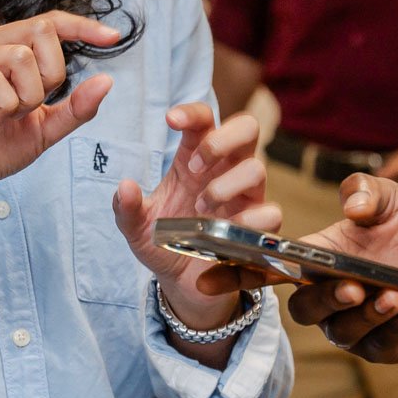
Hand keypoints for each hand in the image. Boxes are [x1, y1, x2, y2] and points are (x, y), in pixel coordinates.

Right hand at [0, 12, 118, 216]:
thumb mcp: (49, 127)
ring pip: (21, 56)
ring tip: (9, 115)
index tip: (114, 38)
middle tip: (30, 105)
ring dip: (28, 96)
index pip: (49, 20)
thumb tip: (107, 80)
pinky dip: (8, 104)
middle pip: (42, 31)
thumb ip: (77, 106)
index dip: (82, 26)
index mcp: (6, 45)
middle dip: (51, 74)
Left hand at [113, 106, 280, 330]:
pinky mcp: (259, 227)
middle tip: (194, 166)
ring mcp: (246, 196)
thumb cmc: (164, 242)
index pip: (204, 121)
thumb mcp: (137, 226)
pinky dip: (249, 220)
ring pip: (257, 168)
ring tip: (201, 207)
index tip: (171, 120)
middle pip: (247, 128)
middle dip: (223, 139)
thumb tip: (126, 187)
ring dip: (226, 186)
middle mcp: (226, 169)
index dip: (192, 113)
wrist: (181, 284)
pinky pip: (271, 213)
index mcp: (196, 158)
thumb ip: (127, 207)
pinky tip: (225, 231)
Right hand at [286, 174, 397, 362]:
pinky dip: (394, 328)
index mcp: (323, 257)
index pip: (287, 265)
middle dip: (325, 301)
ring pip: (342, 332)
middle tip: (354, 288)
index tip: (294, 263)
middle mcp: (331, 294)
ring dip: (367, 316)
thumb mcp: (392, 200)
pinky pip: (378, 345)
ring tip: (394, 296)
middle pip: (305, 309)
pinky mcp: (383, 345)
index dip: (278, 267)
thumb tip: (352, 207)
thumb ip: (367, 191)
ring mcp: (355, 323)